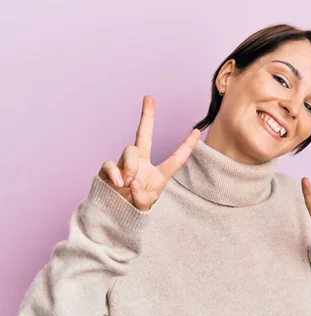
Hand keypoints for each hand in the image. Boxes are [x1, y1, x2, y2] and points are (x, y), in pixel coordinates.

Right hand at [98, 95, 201, 211]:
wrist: (113, 218)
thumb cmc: (133, 210)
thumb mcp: (144, 207)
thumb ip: (142, 197)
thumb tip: (132, 181)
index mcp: (158, 174)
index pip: (176, 158)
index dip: (186, 146)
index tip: (197, 131)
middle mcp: (142, 164)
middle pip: (144, 136)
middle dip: (146, 116)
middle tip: (148, 98)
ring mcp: (124, 165)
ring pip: (130, 150)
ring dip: (130, 165)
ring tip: (127, 183)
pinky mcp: (108, 170)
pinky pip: (110, 163)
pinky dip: (115, 173)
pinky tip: (119, 184)